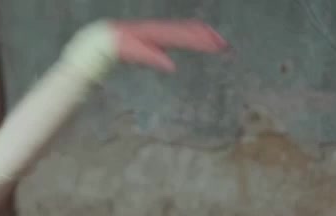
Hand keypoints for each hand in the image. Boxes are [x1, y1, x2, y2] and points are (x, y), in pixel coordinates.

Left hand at [112, 20, 227, 71]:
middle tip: (226, 47)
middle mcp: (163, 29)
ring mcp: (162, 30)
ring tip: (220, 44)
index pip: (186, 36)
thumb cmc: (119, 44)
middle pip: (190, 31)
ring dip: (204, 36)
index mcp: (159, 32)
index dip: (202, 41)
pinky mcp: (160, 35)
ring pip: (187, 30)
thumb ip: (151, 58)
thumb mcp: (133, 52)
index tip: (217, 47)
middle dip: (208, 38)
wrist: (108, 35)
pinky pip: (181, 32)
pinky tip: (201, 41)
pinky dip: (194, 36)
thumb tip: (172, 66)